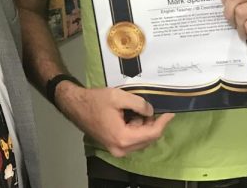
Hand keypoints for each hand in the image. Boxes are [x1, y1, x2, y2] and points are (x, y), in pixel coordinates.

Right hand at [57, 83, 173, 156]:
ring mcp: (117, 150)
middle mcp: (121, 149)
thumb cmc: (95, 101)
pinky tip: (128, 116)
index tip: (171, 112)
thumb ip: (139, 104)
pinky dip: (135, 128)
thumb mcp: (118, 97)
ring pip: (140, 140)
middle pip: (147, 139)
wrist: (75, 105)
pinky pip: (132, 140)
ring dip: (142, 125)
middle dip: (152, 123)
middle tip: (150, 107)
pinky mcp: (113, 146)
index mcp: (123, 138)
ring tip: (135, 110)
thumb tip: (151, 111)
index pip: (151, 134)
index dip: (163, 122)